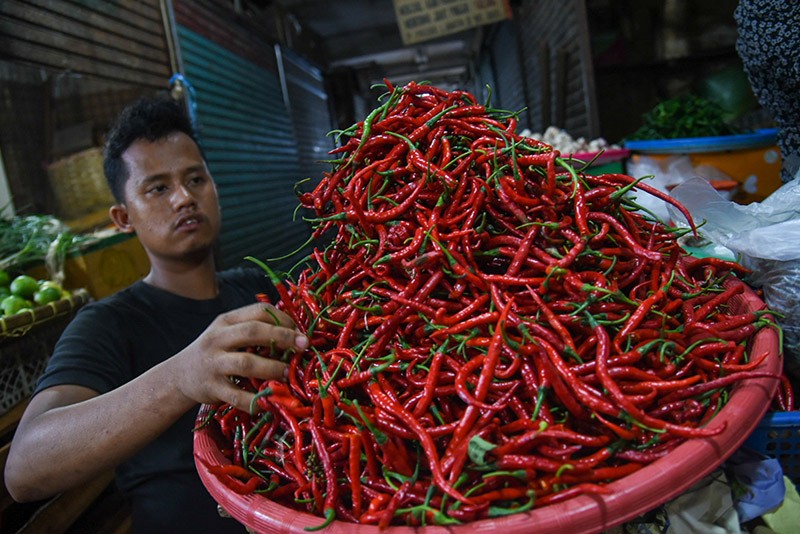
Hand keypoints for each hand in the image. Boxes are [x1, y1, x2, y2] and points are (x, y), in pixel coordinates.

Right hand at [173, 302, 307, 411]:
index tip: (300, 330)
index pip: (258, 312)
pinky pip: (237, 396)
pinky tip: (269, 402)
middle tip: (304, 346)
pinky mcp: (212, 388)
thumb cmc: (215, 352)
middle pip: (253, 332)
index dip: (283, 319)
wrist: (179, 376)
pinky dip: (255, 400)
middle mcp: (218, 339)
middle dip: (283, 337)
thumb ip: (254, 329)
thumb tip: (295, 332)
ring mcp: (214, 364)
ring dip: (272, 368)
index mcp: (226, 321)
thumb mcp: (228, 332)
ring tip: (288, 373)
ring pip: (247, 363)